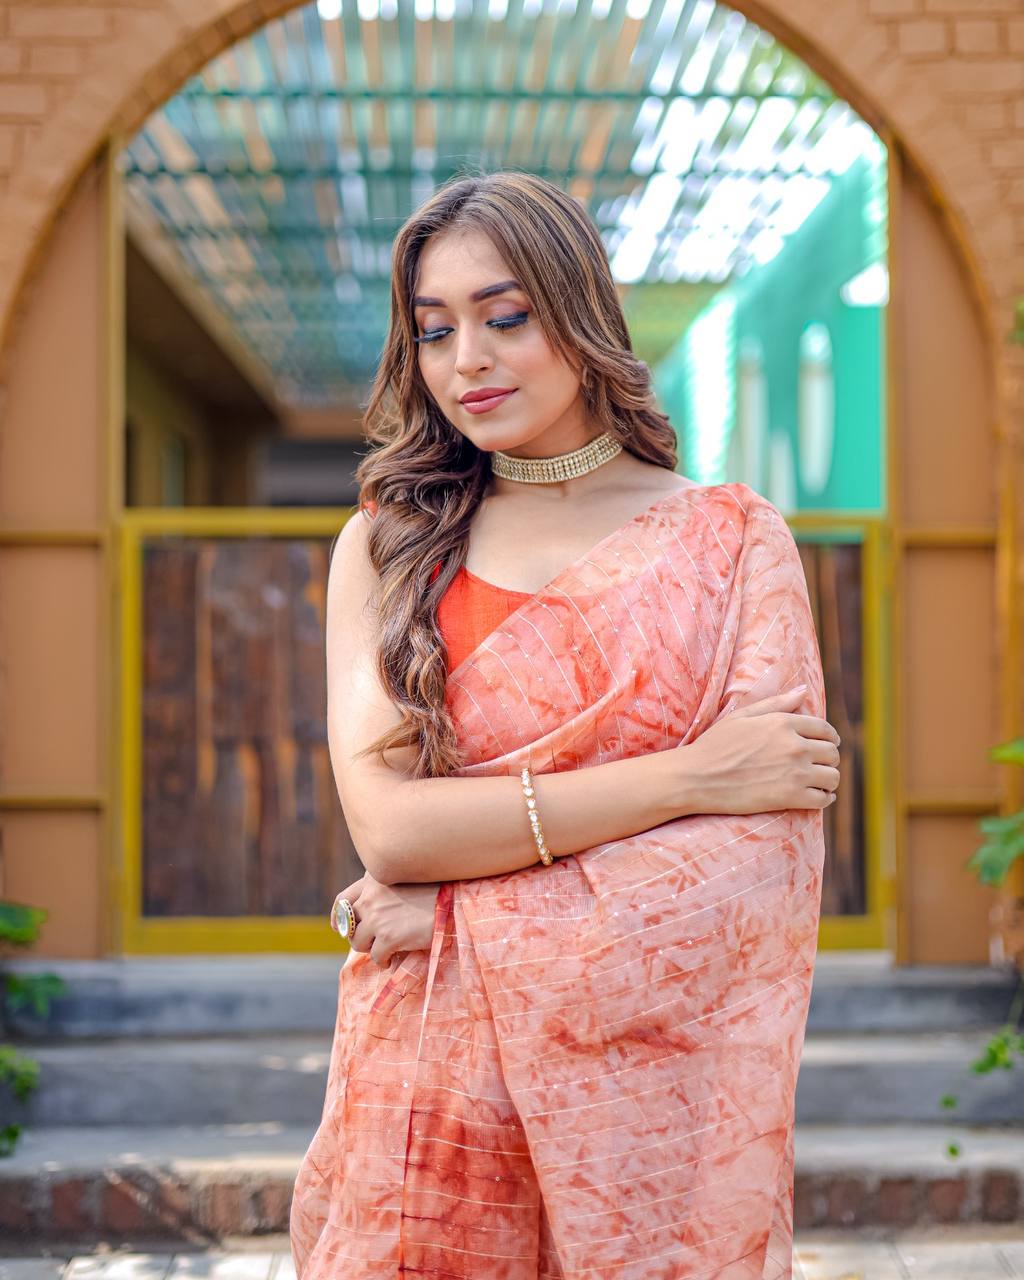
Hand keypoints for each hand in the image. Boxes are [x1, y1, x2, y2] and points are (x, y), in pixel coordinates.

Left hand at [336, 873, 441, 966]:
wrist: (453, 904)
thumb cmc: (436, 892)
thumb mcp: (405, 879)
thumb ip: (384, 889)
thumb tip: (369, 911)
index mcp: (373, 879)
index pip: (343, 899)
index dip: (338, 916)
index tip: (339, 927)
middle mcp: (371, 896)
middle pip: (348, 924)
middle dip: (358, 935)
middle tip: (370, 941)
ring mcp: (378, 917)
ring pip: (358, 943)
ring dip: (370, 949)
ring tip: (385, 950)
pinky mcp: (388, 937)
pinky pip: (376, 957)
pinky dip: (384, 961)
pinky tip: (394, 958)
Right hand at [675, 686, 841, 814]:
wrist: (697, 777)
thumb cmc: (715, 745)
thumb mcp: (743, 715)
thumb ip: (777, 703)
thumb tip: (805, 690)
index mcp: (784, 723)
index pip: (825, 729)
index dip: (830, 738)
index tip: (827, 745)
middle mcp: (794, 745)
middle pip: (832, 753)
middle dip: (828, 759)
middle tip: (820, 765)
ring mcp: (794, 772)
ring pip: (832, 777)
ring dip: (829, 780)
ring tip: (820, 782)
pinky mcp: (790, 797)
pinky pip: (823, 799)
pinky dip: (825, 799)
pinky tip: (819, 796)